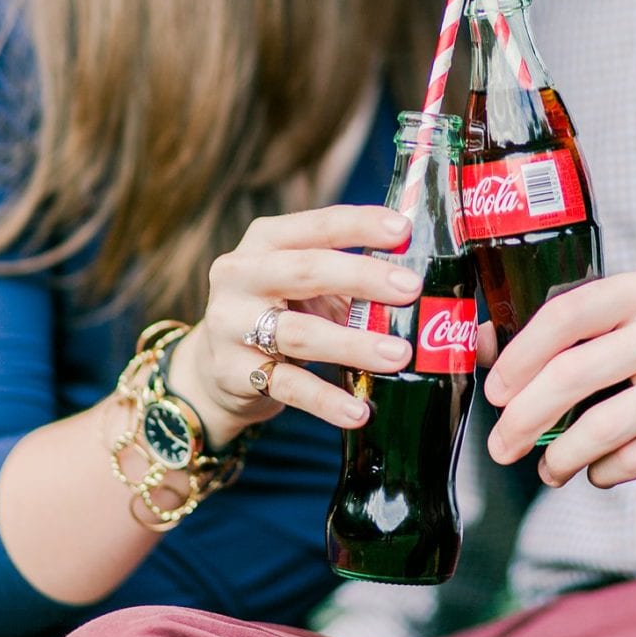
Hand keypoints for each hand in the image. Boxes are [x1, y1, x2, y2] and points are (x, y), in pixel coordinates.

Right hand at [165, 205, 427, 447]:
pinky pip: (287, 386)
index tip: (402, 230)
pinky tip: (359, 412)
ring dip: (352, 344)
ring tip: (398, 355)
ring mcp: (230, 324)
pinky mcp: (232, 372)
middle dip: (362, 277)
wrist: (214, 367)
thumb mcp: (301, 285)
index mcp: (263, 242)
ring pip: (297, 332)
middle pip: (304, 271)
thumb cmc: (277, 314)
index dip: (360, 225)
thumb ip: (348, 280)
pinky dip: (326, 400)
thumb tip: (421, 286)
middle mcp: (239, 276)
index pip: (316, 225)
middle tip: (411, 289)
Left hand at [485, 270, 635, 495]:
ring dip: (560, 456)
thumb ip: (551, 338)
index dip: (519, 356)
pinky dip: (603, 471)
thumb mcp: (615, 338)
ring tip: (546, 470)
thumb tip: (480, 343)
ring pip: (603, 424)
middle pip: (574, 373)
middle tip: (501, 447)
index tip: (494, 392)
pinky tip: (595, 472)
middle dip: (524, 417)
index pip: (565, 313)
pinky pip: (635, 457)